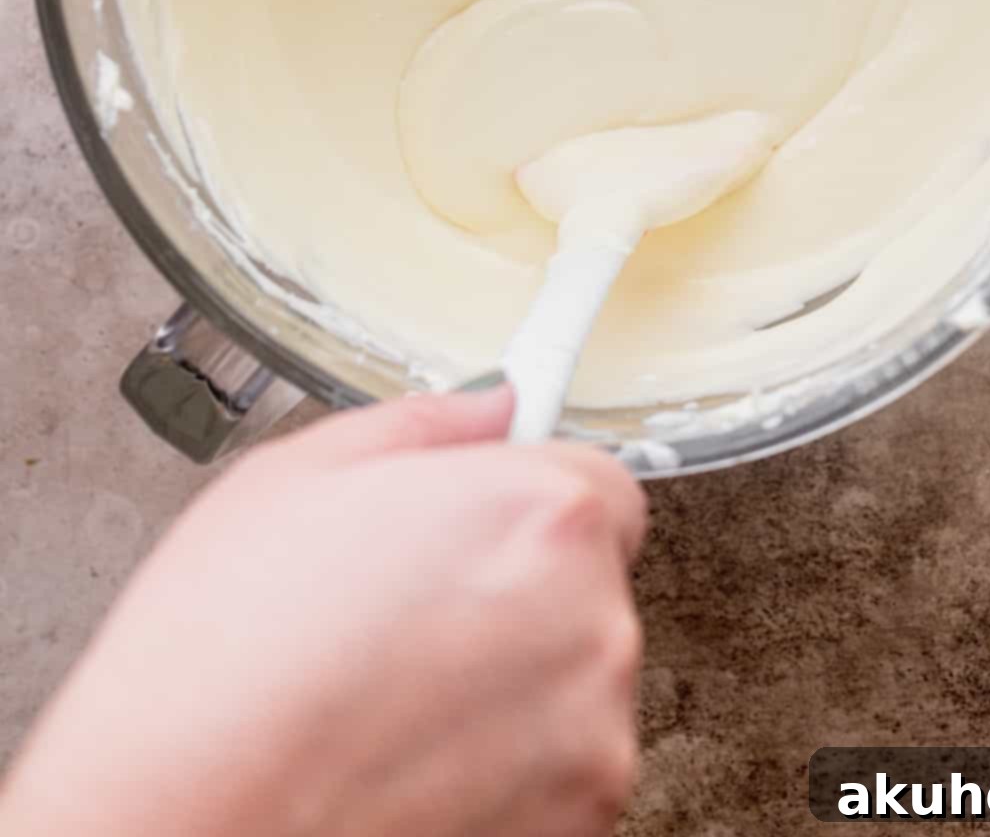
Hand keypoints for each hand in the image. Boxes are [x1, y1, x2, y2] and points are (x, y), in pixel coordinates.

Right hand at [1, 388, 646, 836]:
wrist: (176, 825)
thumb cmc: (218, 666)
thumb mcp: (295, 477)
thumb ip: (422, 426)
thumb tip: (488, 408)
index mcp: (543, 517)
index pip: (599, 481)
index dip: (525, 500)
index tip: (486, 520)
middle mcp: (594, 626)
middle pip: (586, 585)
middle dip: (510, 592)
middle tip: (401, 614)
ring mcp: (591, 743)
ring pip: (568, 686)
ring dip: (506, 685)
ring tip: (387, 697)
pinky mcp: (573, 830)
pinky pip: (554, 774)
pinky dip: (500, 769)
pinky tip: (401, 758)